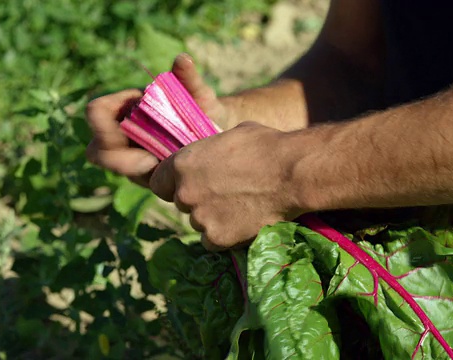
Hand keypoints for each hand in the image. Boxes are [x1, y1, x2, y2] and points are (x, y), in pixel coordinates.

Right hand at [85, 53, 227, 185]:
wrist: (220, 130)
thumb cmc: (203, 106)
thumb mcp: (199, 93)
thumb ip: (189, 78)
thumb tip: (183, 59)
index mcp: (125, 107)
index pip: (96, 113)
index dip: (107, 123)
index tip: (138, 129)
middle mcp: (122, 134)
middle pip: (96, 151)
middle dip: (120, 159)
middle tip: (152, 161)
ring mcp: (131, 157)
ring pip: (116, 169)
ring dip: (136, 172)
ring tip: (165, 168)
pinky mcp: (145, 176)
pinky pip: (139, 181)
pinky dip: (154, 179)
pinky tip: (175, 175)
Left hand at [149, 122, 301, 250]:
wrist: (292, 173)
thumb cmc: (266, 146)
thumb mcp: (230, 136)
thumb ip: (211, 152)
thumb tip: (213, 155)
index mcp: (182, 164)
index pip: (159, 184)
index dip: (175, 185)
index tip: (192, 185)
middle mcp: (185, 193)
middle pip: (182, 204)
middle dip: (200, 201)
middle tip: (226, 195)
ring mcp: (200, 218)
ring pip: (200, 223)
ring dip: (214, 219)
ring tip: (242, 207)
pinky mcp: (218, 238)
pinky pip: (214, 241)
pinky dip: (226, 236)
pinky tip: (244, 223)